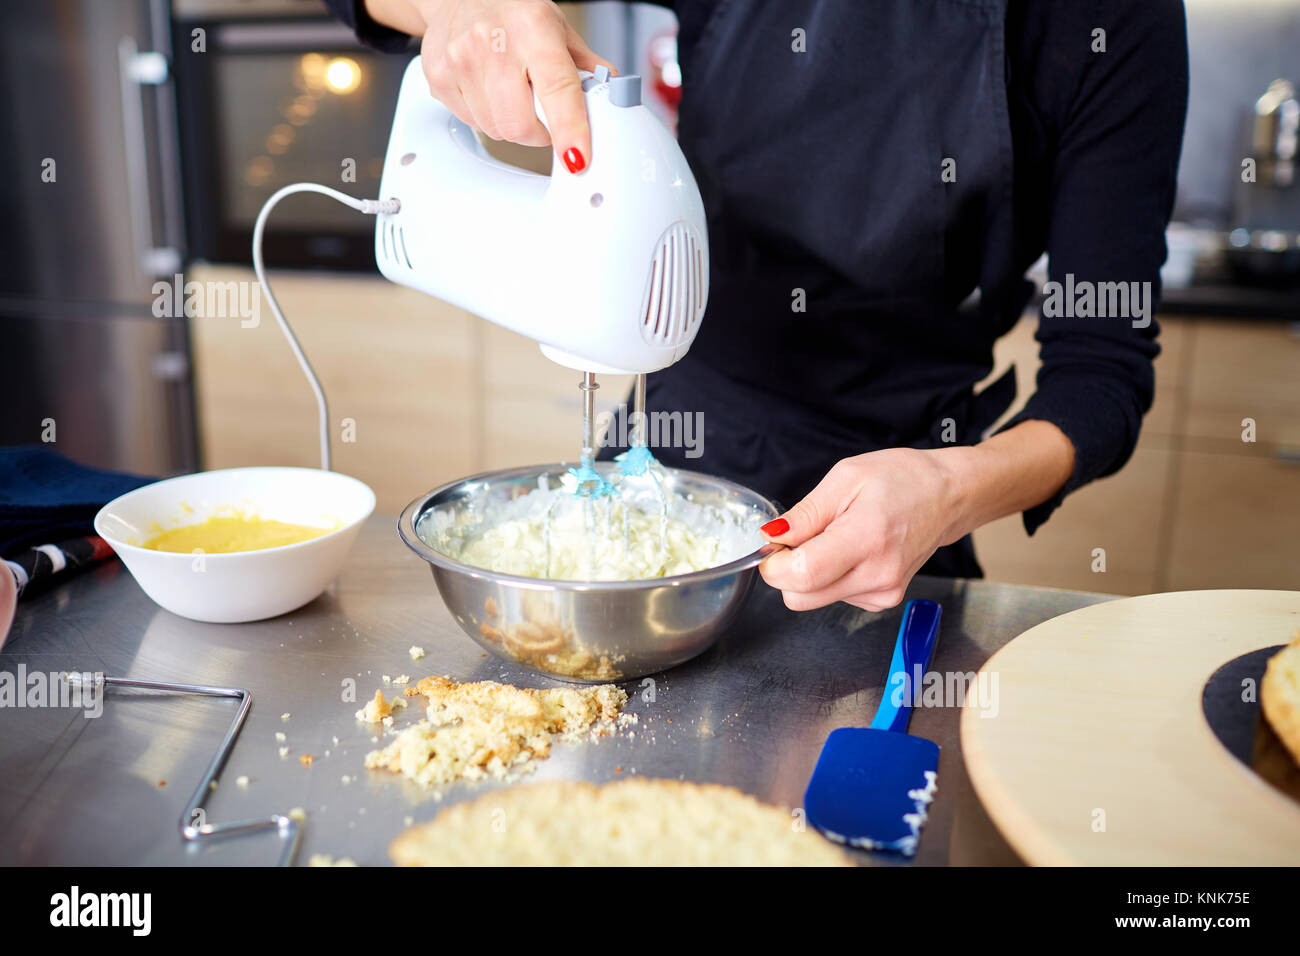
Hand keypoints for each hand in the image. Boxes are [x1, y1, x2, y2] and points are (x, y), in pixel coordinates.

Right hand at [401, 0, 614, 169]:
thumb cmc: (512, 11)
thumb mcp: (557, 28)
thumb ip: (586, 66)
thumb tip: (611, 99)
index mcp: (533, 27)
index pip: (557, 88)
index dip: (569, 129)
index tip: (576, 156)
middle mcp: (493, 42)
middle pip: (519, 125)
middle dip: (538, 133)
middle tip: (541, 115)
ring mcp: (461, 60)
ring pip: (495, 129)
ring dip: (510, 123)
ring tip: (510, 91)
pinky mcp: (439, 77)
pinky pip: (471, 121)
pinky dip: (485, 114)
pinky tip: (486, 87)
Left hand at [757, 421, 1075, 611]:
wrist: (949, 496)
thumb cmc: (902, 480)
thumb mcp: (846, 478)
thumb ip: (805, 513)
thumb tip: (770, 537)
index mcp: (865, 538)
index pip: (802, 575)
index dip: (774, 565)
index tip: (773, 547)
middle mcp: (877, 574)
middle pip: (801, 598)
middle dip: (787, 572)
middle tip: (801, 539)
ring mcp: (883, 592)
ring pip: (815, 599)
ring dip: (812, 573)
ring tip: (839, 537)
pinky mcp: (885, 600)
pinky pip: (836, 597)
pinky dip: (833, 577)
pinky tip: (854, 551)